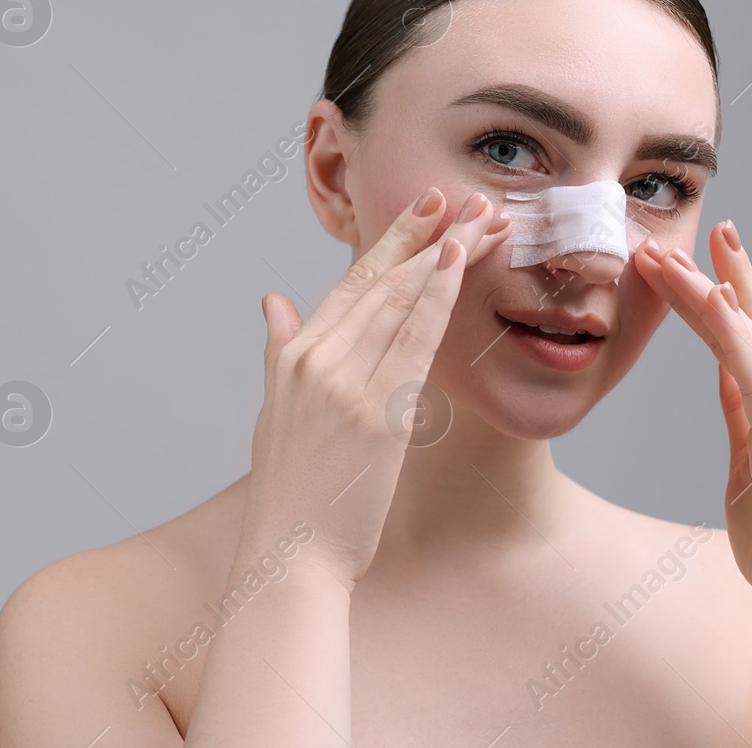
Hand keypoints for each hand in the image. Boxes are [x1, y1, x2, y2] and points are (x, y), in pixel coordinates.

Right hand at [242, 185, 511, 592]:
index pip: (350, 284)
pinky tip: (456, 266)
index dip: (390, 242)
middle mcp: (314, 359)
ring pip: (399, 301)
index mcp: (292, 356)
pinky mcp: (373, 412)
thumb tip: (273, 300)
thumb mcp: (274, 410)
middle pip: (380, 282)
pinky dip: (436, 299)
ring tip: (478, 220)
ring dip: (444, 255)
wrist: (288, 554)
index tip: (423, 209)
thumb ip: (278, 349)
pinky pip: (412, 342)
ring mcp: (343, 383)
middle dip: (426, 234)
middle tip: (463, 197)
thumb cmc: (290, 491)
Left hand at [633, 221, 751, 637]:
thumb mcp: (751, 464)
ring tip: (674, 256)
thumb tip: (725, 375)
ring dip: (711, 292)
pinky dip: (734, 334)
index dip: (732, 293)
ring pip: (751, 338)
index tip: (707, 255)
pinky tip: (714, 302)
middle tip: (705, 227)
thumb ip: (743, 416)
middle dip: (729, 273)